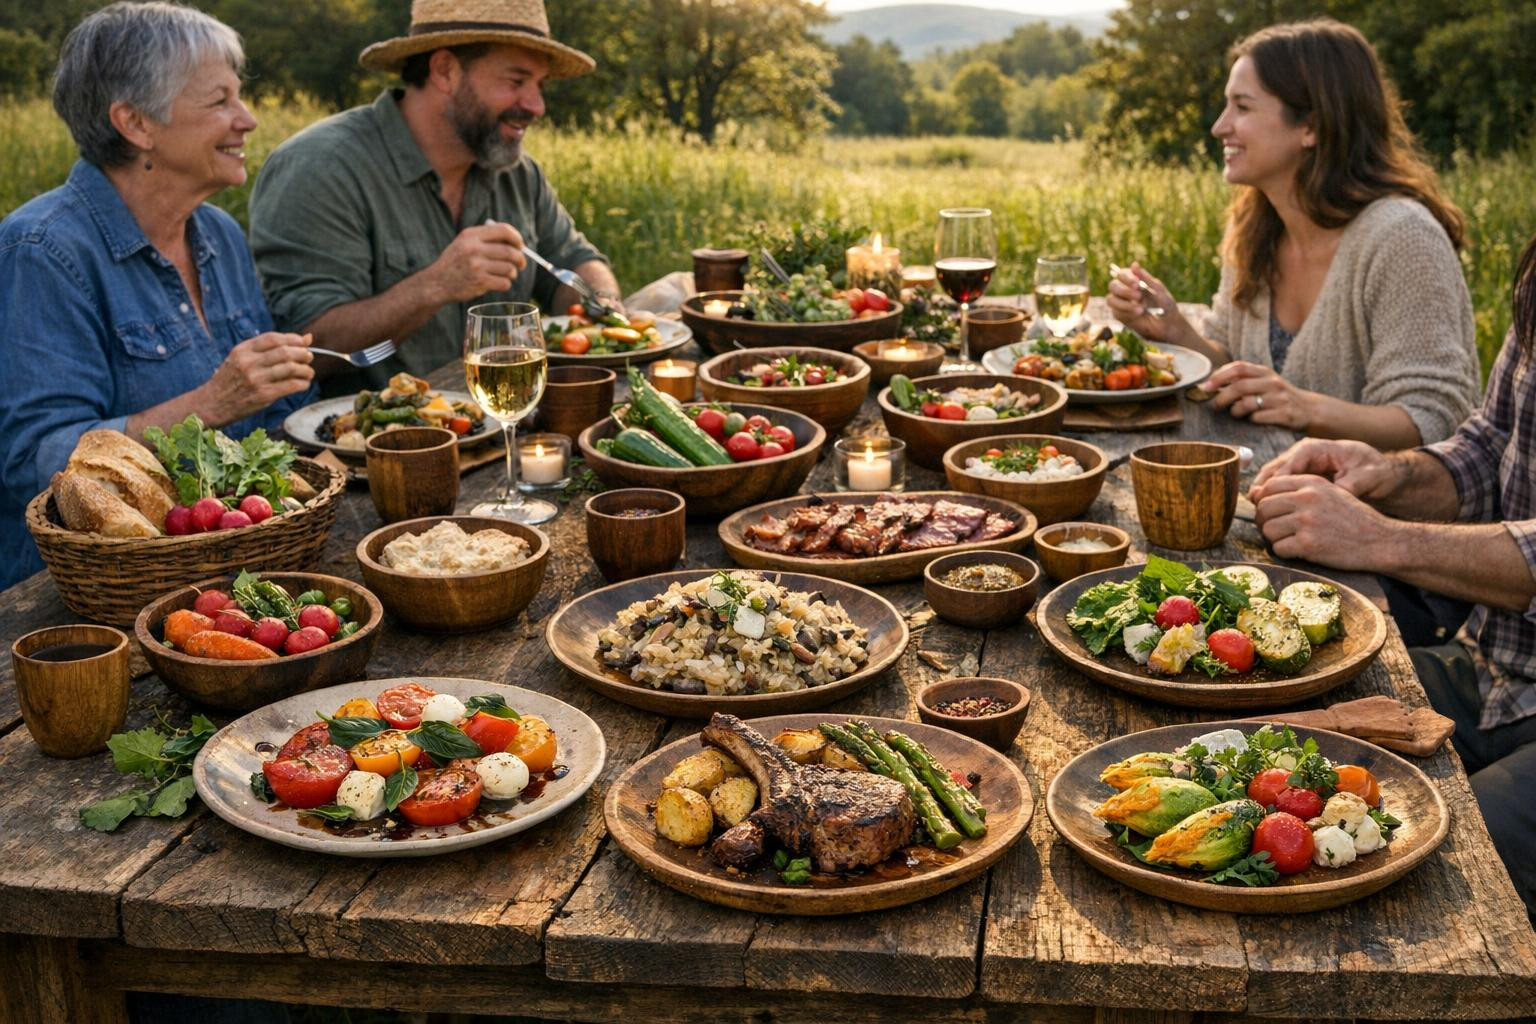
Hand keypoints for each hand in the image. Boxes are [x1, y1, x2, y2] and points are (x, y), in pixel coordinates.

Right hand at [201, 332, 313, 423]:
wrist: (212, 404)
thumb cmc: (231, 380)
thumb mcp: (243, 359)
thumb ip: (271, 349)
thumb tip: (307, 338)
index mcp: (243, 350)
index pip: (273, 338)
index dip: (293, 339)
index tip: (303, 343)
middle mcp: (248, 363)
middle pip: (284, 352)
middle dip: (303, 354)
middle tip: (309, 358)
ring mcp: (255, 379)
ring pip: (290, 369)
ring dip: (305, 370)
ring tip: (309, 372)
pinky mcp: (262, 395)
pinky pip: (290, 386)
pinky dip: (302, 384)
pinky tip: (303, 384)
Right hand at [429, 223, 527, 302]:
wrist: (436, 283)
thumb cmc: (455, 262)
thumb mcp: (464, 243)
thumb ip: (486, 239)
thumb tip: (516, 242)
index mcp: (471, 235)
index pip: (503, 230)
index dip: (516, 238)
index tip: (520, 245)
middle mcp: (473, 248)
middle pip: (510, 251)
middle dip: (520, 259)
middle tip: (521, 264)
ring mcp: (476, 265)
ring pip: (509, 268)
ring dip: (512, 273)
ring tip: (507, 275)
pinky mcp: (479, 282)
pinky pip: (504, 283)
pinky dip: (506, 284)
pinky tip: (498, 283)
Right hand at [1106, 261, 1180, 341]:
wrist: (1168, 324)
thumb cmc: (1165, 304)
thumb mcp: (1157, 289)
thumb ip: (1145, 278)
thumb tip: (1134, 264)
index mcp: (1134, 281)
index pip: (1121, 274)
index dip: (1126, 278)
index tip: (1137, 284)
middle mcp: (1125, 291)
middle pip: (1112, 285)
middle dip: (1124, 290)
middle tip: (1139, 296)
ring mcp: (1121, 304)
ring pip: (1110, 300)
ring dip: (1124, 304)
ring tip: (1141, 309)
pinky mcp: (1121, 316)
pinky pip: (1116, 312)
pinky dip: (1127, 313)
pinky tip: (1139, 314)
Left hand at [1205, 360, 1313, 430]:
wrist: (1310, 410)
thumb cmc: (1279, 397)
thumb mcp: (1265, 383)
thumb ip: (1243, 380)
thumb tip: (1211, 385)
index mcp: (1265, 372)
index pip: (1239, 368)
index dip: (1220, 376)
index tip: (1206, 386)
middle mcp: (1273, 383)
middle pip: (1240, 386)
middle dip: (1222, 397)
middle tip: (1216, 406)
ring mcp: (1279, 398)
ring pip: (1247, 403)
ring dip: (1235, 411)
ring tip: (1235, 414)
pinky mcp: (1285, 414)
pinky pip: (1259, 418)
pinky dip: (1250, 421)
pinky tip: (1252, 421)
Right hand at [1250, 437, 1398, 502]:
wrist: (1380, 472)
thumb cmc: (1375, 471)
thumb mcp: (1368, 477)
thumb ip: (1350, 485)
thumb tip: (1336, 494)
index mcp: (1317, 448)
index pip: (1289, 462)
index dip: (1276, 480)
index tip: (1268, 496)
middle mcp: (1303, 453)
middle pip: (1274, 467)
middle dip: (1263, 486)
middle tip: (1255, 504)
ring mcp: (1298, 464)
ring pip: (1272, 476)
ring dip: (1264, 492)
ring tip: (1257, 509)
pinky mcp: (1298, 475)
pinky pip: (1279, 484)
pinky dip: (1271, 495)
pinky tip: (1268, 510)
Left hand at [1252, 474, 1398, 569]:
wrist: (1379, 540)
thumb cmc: (1353, 519)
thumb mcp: (1330, 493)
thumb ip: (1301, 491)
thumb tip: (1261, 496)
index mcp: (1311, 483)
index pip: (1269, 486)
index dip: (1264, 500)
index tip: (1271, 512)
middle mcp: (1307, 498)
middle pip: (1263, 508)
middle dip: (1265, 521)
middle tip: (1276, 530)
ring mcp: (1307, 521)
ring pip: (1267, 529)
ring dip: (1274, 539)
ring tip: (1289, 541)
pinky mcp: (1308, 544)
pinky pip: (1278, 548)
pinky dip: (1284, 552)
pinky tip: (1298, 551)